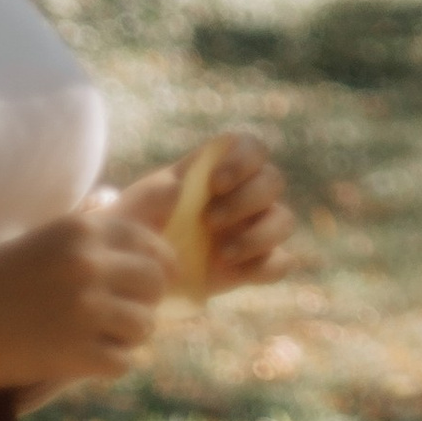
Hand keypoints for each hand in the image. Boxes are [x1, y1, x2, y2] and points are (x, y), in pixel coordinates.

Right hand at [0, 204, 172, 390]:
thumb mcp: (53, 239)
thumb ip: (101, 233)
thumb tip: (165, 207)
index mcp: (85, 230)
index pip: (153, 244)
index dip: (157, 266)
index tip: (146, 282)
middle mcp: (91, 264)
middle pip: (156, 284)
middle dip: (145, 301)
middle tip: (123, 313)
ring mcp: (86, 310)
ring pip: (145, 326)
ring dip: (128, 336)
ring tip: (102, 338)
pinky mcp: (75, 353)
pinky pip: (124, 362)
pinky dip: (110, 364)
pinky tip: (87, 359)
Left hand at [118, 133, 293, 289]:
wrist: (138, 269)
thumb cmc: (140, 225)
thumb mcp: (138, 207)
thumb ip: (156, 194)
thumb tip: (179, 187)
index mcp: (221, 167)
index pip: (251, 148)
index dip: (242, 161)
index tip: (215, 183)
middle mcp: (245, 193)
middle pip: (272, 181)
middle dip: (245, 200)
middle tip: (208, 221)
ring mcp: (255, 229)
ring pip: (283, 220)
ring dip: (259, 235)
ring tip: (223, 253)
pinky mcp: (257, 264)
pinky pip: (280, 262)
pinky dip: (265, 266)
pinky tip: (234, 272)